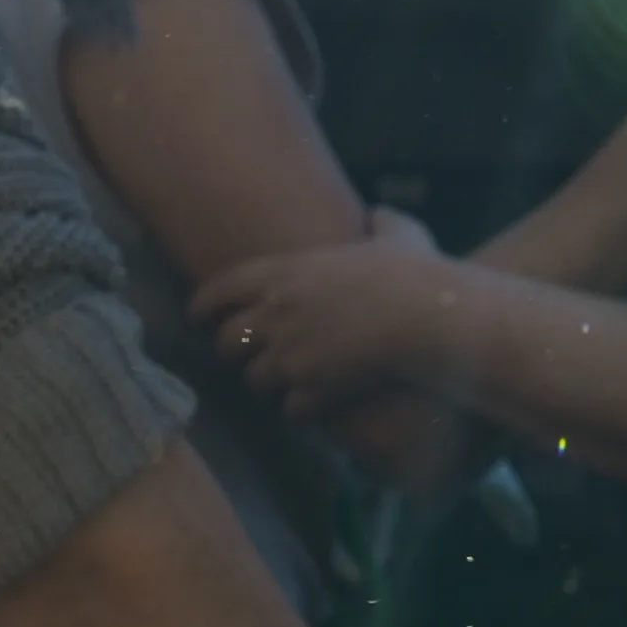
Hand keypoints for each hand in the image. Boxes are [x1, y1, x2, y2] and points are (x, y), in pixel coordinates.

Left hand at [197, 234, 472, 411]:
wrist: (428, 318)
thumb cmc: (416, 272)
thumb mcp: (396, 234)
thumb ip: (380, 222)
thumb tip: (378, 215)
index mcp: (283, 274)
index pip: (218, 290)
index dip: (202, 306)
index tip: (198, 317)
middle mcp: (275, 316)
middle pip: (226, 343)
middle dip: (235, 352)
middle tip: (248, 356)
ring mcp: (290, 356)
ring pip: (254, 382)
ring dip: (268, 385)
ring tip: (285, 386)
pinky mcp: (311, 391)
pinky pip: (290, 411)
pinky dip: (301, 411)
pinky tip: (316, 408)